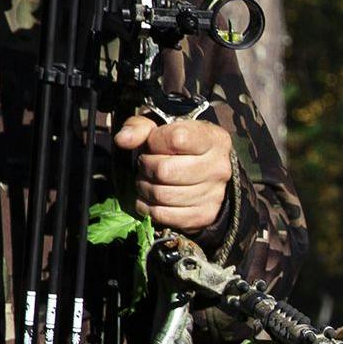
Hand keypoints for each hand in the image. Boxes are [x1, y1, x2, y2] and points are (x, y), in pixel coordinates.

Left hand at [112, 111, 234, 231]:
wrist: (207, 175)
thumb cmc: (180, 148)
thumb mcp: (161, 129)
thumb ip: (140, 128)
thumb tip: (123, 140)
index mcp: (213, 139)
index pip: (176, 139)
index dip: (154, 142)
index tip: (154, 144)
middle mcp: (219, 167)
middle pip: (164, 170)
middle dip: (146, 167)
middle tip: (147, 165)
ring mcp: (214, 194)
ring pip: (161, 195)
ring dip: (145, 188)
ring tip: (148, 181)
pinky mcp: (204, 216)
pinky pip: (163, 215)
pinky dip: (149, 208)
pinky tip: (151, 199)